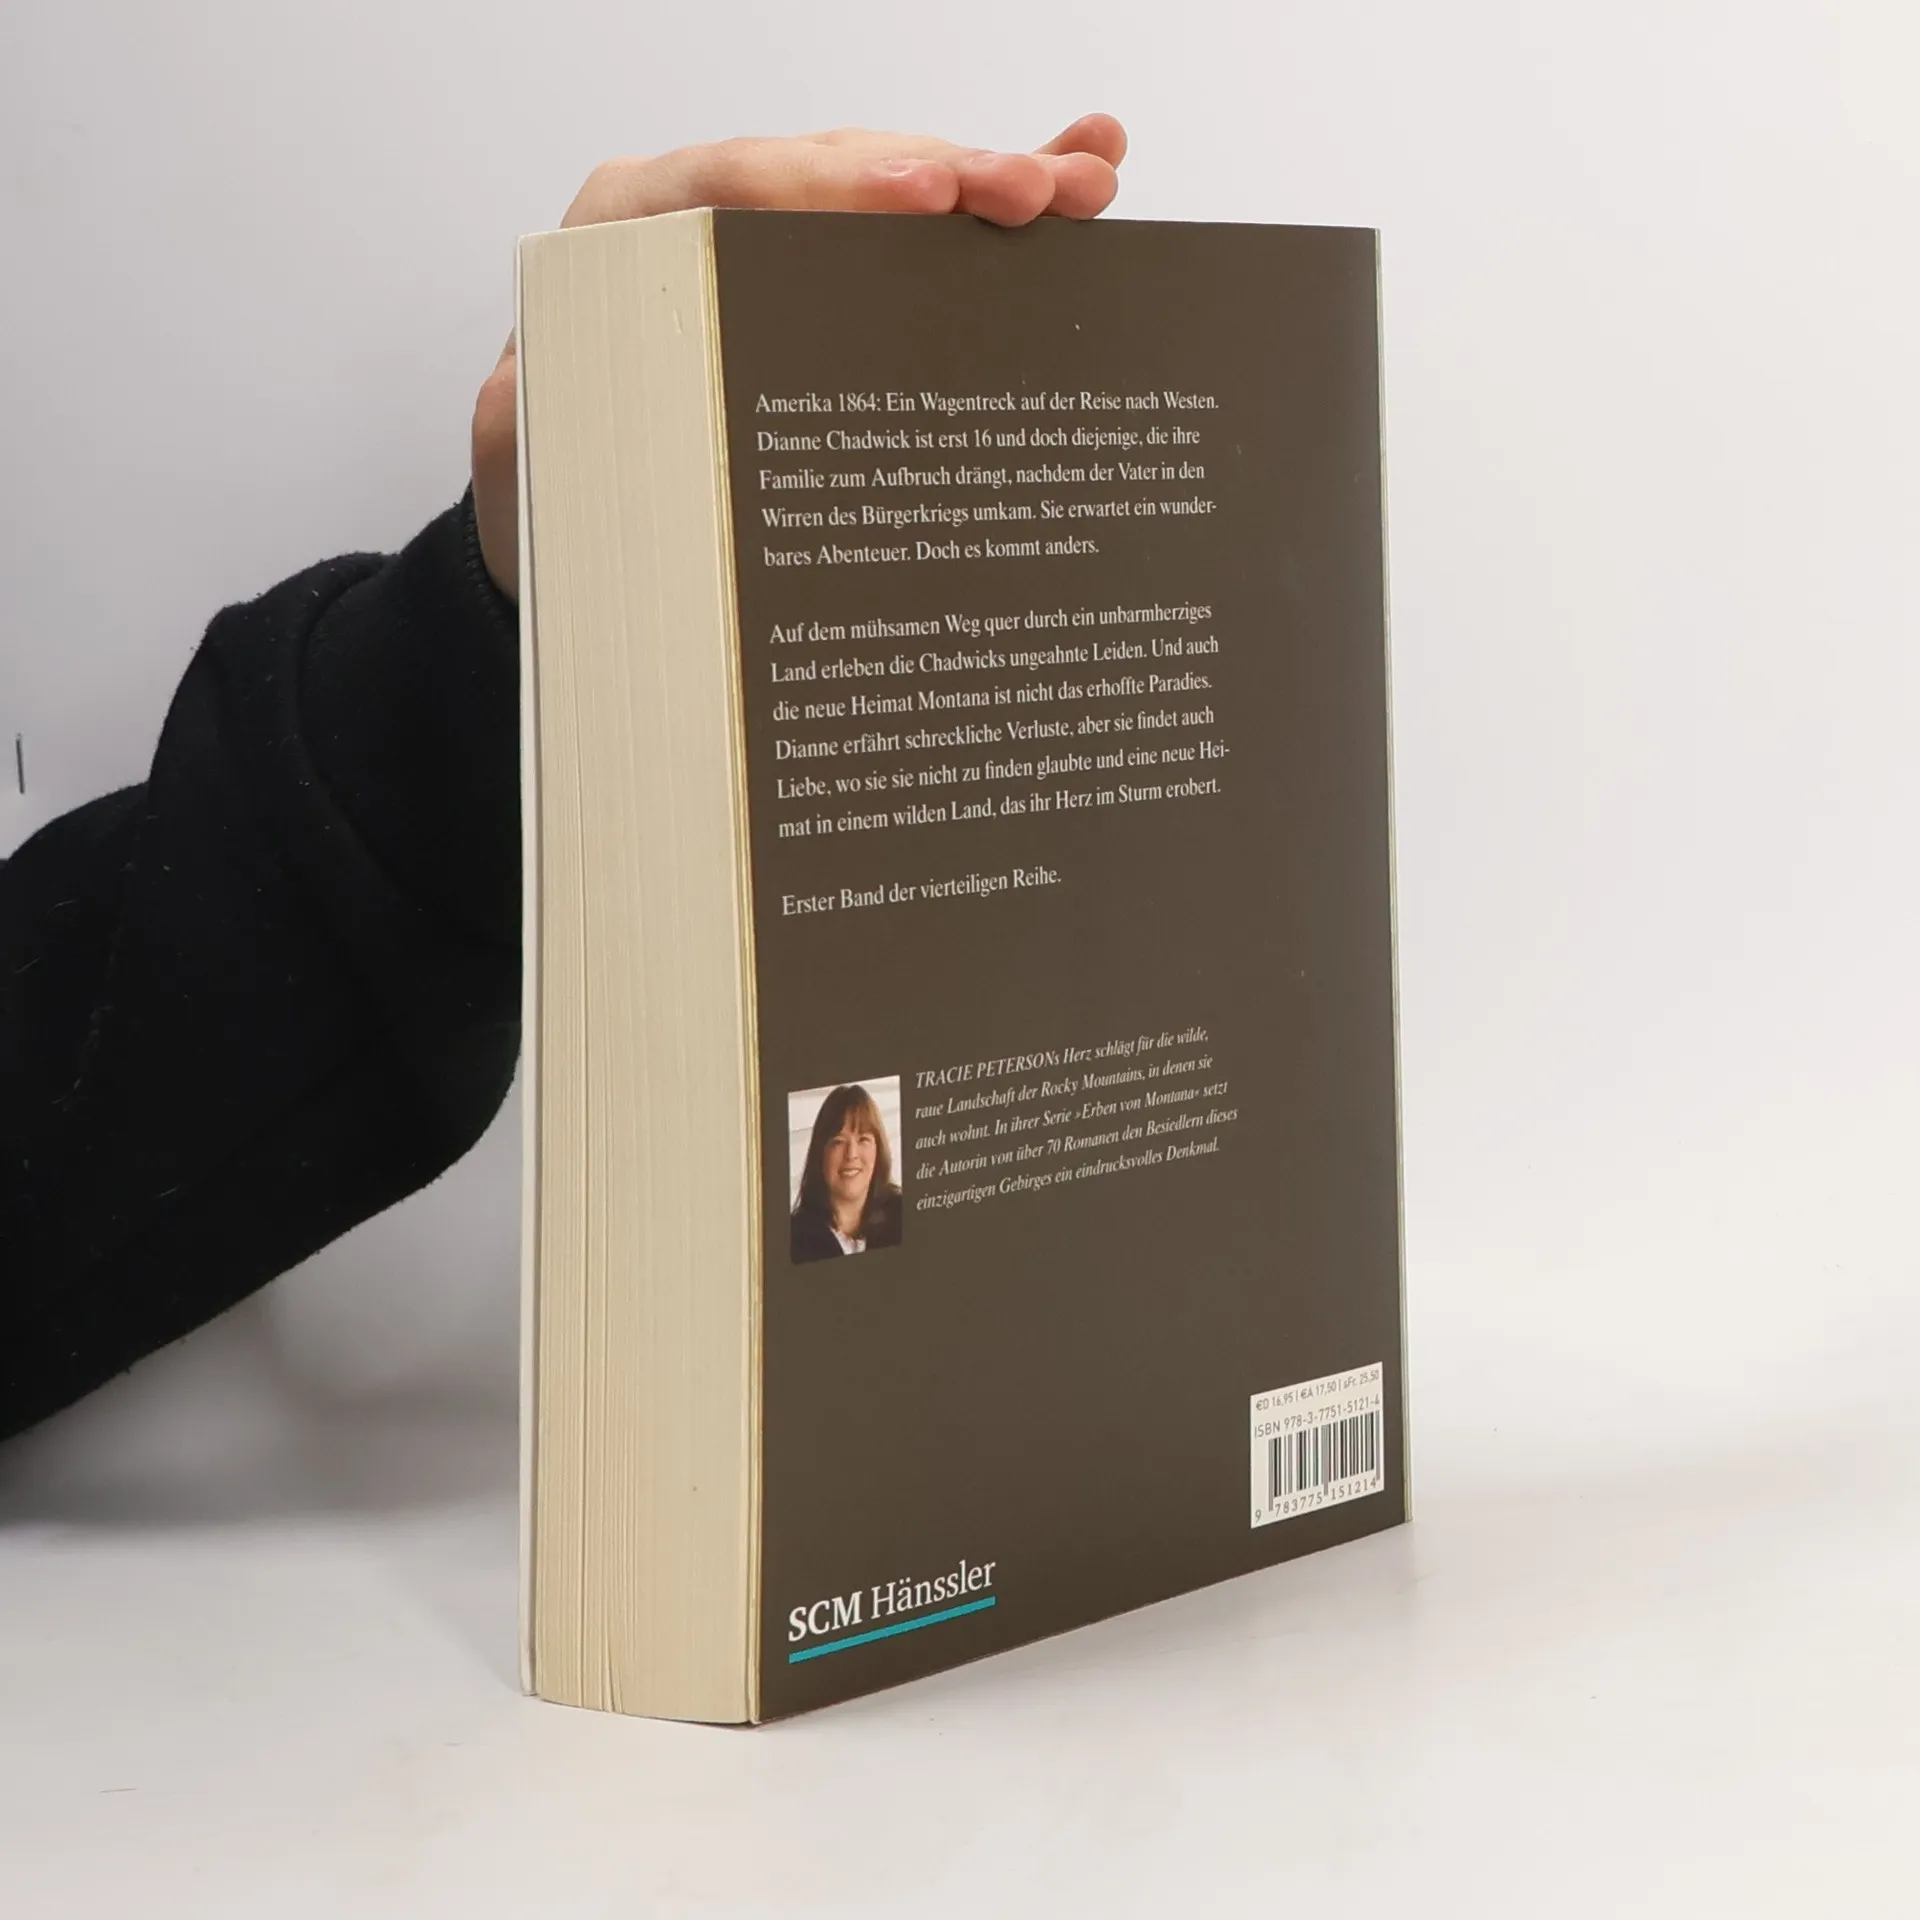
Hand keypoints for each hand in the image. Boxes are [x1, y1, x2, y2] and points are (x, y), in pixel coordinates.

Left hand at [470, 116, 1127, 598]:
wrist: (566, 517)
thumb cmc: (552, 479)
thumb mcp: (525, 454)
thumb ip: (534, 415)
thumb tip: (578, 389)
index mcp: (628, 232)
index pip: (738, 183)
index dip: (836, 184)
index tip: (919, 198)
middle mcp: (707, 217)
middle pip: (839, 173)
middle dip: (947, 174)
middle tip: (1037, 192)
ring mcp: (778, 245)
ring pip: (893, 192)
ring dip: (998, 181)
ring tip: (1090, 178)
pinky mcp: (826, 282)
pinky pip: (915, 232)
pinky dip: (994, 206)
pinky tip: (1079, 166)